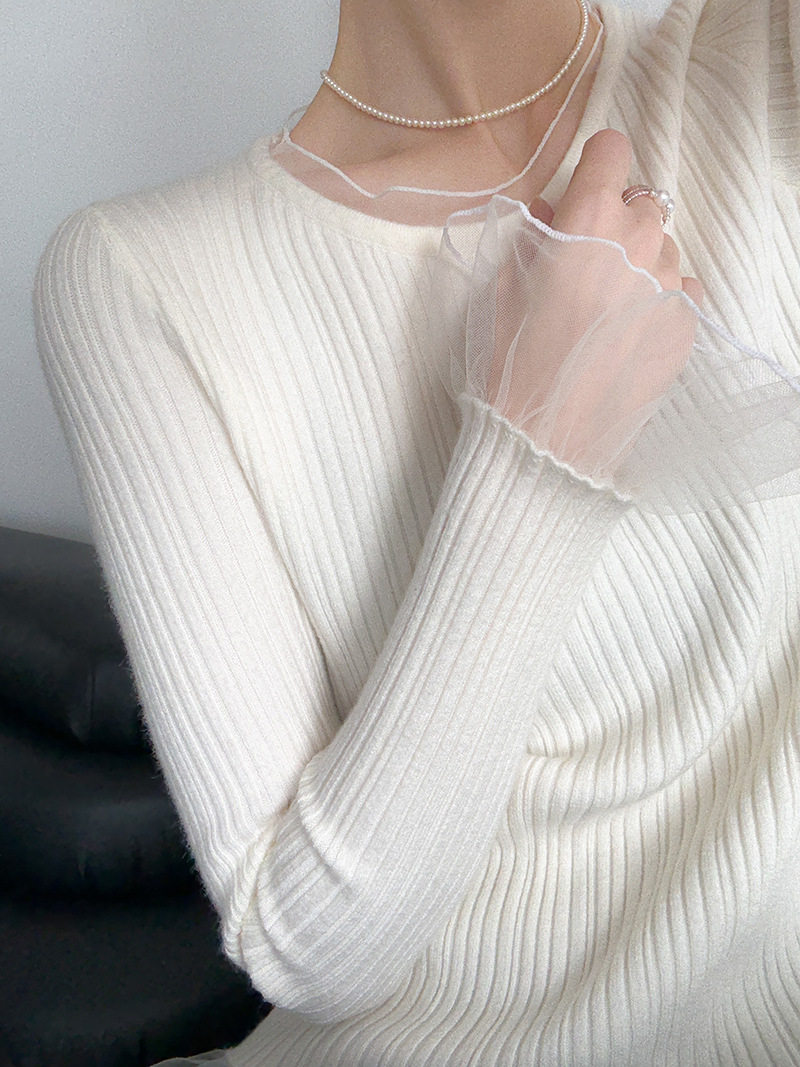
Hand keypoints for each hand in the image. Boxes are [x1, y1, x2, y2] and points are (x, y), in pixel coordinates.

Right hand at [486, 129, 704, 477]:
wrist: (550, 434)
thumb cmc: (515, 361)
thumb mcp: (503, 288)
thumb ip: (532, 237)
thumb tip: (552, 214)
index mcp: (588, 219)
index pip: (611, 149)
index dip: (595, 166)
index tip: (586, 188)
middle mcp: (638, 239)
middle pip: (641, 201)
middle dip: (616, 221)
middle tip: (587, 262)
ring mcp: (668, 280)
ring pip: (663, 246)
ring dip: (639, 261)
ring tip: (607, 307)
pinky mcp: (685, 321)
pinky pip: (681, 288)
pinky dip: (661, 297)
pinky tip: (630, 328)